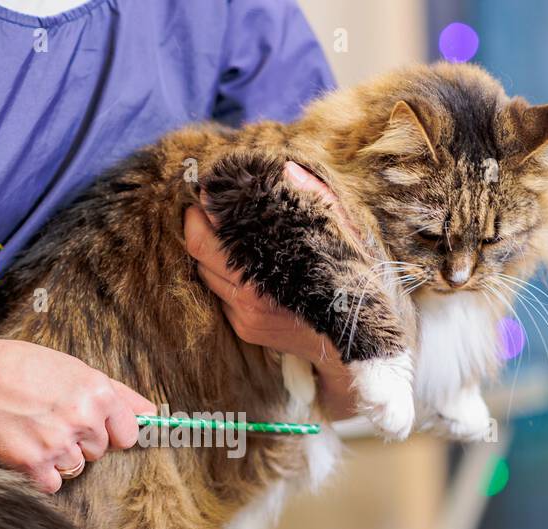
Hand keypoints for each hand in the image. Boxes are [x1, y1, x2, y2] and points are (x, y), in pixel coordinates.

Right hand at [0, 338, 155, 492]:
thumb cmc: (21, 368)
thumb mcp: (74, 368)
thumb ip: (118, 393)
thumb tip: (152, 413)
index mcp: (98, 393)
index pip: (127, 434)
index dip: (108, 430)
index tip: (88, 423)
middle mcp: (83, 419)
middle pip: (99, 452)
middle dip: (79, 441)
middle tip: (49, 418)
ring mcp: (59, 444)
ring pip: (76, 469)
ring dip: (58, 457)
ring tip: (34, 430)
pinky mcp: (34, 465)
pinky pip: (53, 484)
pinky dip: (39, 473)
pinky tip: (24, 447)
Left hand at [184, 160, 358, 419]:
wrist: (350, 342)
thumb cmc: (347, 282)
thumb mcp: (339, 234)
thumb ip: (313, 197)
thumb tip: (286, 168)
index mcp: (264, 274)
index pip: (207, 239)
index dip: (200, 212)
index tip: (205, 192)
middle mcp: (247, 298)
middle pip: (198, 254)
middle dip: (196, 227)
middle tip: (204, 207)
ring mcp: (243, 316)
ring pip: (205, 275)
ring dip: (207, 253)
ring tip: (220, 232)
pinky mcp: (243, 330)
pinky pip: (219, 295)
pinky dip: (221, 276)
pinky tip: (237, 262)